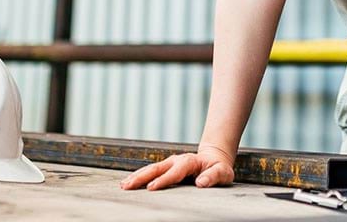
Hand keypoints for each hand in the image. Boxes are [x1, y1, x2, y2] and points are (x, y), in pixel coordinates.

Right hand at [120, 147, 234, 190]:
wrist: (214, 158)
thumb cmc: (219, 168)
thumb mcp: (223, 172)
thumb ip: (213, 176)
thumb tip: (201, 182)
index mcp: (190, 161)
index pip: (175, 171)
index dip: (164, 179)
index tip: (152, 187)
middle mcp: (177, 160)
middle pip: (157, 168)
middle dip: (142, 177)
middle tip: (129, 186)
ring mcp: (169, 163)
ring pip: (151, 169)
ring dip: (137, 176)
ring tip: (124, 185)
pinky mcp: (165, 167)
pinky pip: (150, 171)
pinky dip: (139, 176)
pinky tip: (128, 183)